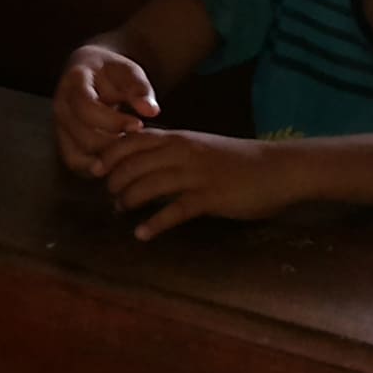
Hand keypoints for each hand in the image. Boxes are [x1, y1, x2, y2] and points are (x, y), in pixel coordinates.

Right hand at [54, 42, 157, 176]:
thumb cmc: (113, 72)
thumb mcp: (129, 72)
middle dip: (113, 144)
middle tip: (136, 142)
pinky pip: (74, 162)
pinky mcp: (63, 140)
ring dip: (105, 159)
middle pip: (82, 136)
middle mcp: (60, 105)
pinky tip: (116, 162)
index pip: (87, 107)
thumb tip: (151, 111)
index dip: (113, 121)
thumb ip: (141, 90)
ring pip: (76, 154)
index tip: (138, 125)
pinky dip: (95, 167)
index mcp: (74, 81)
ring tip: (127, 151)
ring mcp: (59, 124)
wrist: (93, 71)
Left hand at [96, 127, 294, 239]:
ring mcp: (196, 175)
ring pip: (149, 185)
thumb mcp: (201, 148)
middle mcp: (183, 153)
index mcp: (180, 139)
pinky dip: (154, 224)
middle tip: (109, 195)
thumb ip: (173, 152)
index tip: (95, 169)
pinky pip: (174, 212)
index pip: (134, 141)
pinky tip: (142, 234)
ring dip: (129, 200)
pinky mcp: (209, 197)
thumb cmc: (238, 160)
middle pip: (135, 164)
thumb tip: (143, 165)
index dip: (110, 155)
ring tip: (120, 212)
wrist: (277, 168)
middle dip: (115, 181)